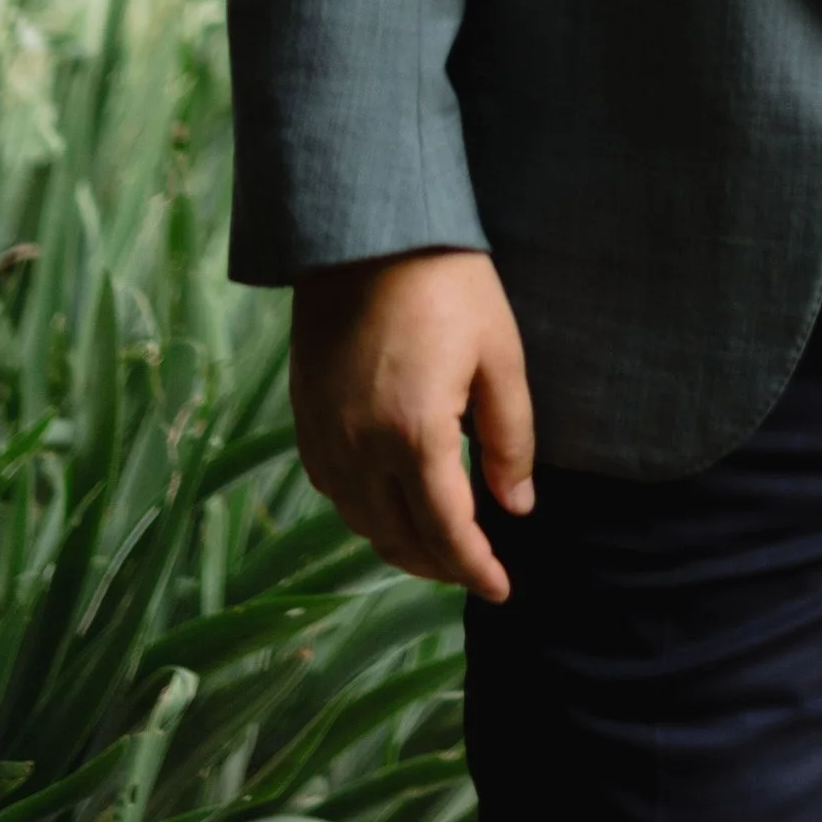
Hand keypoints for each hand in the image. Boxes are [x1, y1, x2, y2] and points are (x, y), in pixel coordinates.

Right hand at [290, 248, 534, 601]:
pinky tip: (394, 504)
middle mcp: (359, 448)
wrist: (364, 232)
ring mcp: (325, 437)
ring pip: (363, 523)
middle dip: (442, 566)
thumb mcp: (499, 355)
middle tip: (478, 571)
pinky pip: (335, 492)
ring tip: (443, 546)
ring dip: (403, 545)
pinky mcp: (305, 421)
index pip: (446, 532)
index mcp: (413, 435)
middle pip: (400, 539)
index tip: (501, 589)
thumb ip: (510, 438)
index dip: (475, 569)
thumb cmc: (446, 284)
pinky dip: (368, 514)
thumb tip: (517, 507)